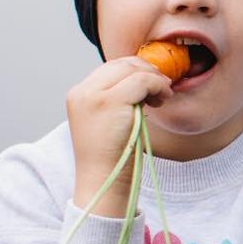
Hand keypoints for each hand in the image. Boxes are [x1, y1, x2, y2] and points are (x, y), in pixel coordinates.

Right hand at [67, 55, 174, 215]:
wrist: (104, 180)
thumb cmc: (112, 156)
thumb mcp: (109, 121)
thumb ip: (117, 98)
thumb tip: (143, 79)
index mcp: (79, 95)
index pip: (110, 68)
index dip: (135, 71)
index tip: (152, 85)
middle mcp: (82, 92)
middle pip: (121, 63)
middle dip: (146, 71)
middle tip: (162, 88)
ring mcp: (94, 95)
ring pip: (133, 69)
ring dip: (155, 79)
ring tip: (163, 97)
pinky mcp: (111, 101)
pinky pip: (143, 80)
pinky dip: (158, 86)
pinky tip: (162, 100)